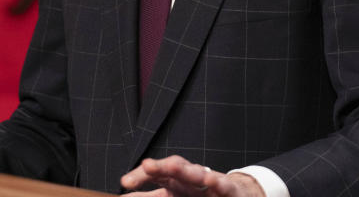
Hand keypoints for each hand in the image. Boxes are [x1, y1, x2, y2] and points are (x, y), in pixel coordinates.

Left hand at [120, 155, 264, 196]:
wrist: (233, 195)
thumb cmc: (196, 195)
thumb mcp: (170, 196)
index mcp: (174, 181)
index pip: (155, 174)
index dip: (140, 177)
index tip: (124, 182)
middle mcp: (190, 178)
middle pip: (173, 168)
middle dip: (160, 166)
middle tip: (147, 165)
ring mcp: (209, 182)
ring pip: (196, 173)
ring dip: (185, 170)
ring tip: (172, 167)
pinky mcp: (228, 190)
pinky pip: (222, 185)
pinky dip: (217, 181)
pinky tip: (210, 180)